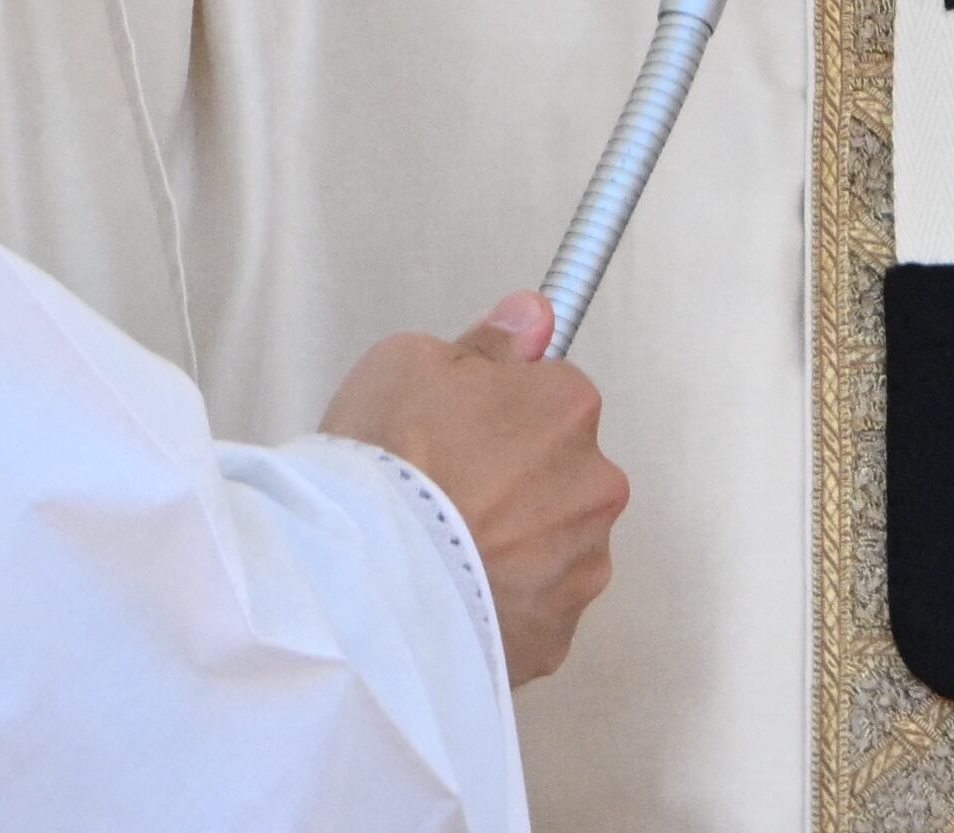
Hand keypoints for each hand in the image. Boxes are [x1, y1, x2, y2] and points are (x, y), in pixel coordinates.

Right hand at [324, 292, 627, 683]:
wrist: (359, 585)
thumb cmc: (384, 469)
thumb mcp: (410, 362)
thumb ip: (488, 341)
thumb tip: (532, 318)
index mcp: (569, 407)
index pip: (555, 394)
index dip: (503, 409)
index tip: (466, 427)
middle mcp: (595, 486)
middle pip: (563, 471)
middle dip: (518, 479)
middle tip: (447, 491)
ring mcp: (580, 566)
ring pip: (554, 542)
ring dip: (515, 544)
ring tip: (444, 550)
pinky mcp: (556, 635)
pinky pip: (537, 607)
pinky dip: (505, 603)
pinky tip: (454, 595)